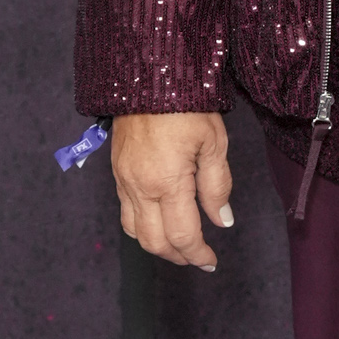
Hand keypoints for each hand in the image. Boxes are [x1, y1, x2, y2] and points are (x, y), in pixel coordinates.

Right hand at [110, 111, 233, 270]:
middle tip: (198, 258)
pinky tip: (159, 220)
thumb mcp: (214, 143)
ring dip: (157, 245)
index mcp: (167, 182)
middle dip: (177, 257)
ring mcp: (123, 181)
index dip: (198, 255)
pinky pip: (125, 212)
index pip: (182, 235)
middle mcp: (139, 188)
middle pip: (153, 242)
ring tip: (179, 245)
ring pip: (133, 231)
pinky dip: (142, 226)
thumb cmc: (187, 105)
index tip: (211, 262)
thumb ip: (217, 186)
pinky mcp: (116, 173)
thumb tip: (222, 220)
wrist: (147, 76)